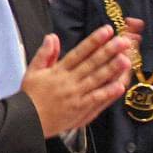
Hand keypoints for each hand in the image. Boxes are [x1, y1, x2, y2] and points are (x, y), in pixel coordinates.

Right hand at [22, 23, 142, 137]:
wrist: (27, 122)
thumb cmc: (30, 97)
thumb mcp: (32, 71)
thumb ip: (44, 54)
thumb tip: (51, 36)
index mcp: (58, 71)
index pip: (79, 52)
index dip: (94, 41)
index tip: (106, 31)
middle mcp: (69, 82)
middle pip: (92, 64)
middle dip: (108, 51)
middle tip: (123, 41)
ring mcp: (76, 97)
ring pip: (97, 80)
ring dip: (112, 69)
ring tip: (126, 59)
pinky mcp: (80, 111)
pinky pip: (96, 100)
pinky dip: (108, 93)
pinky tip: (119, 86)